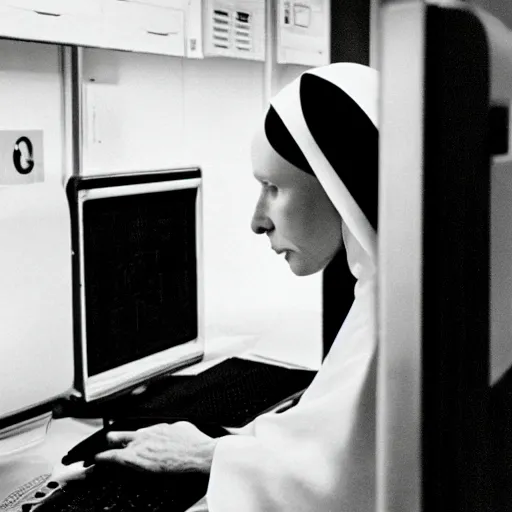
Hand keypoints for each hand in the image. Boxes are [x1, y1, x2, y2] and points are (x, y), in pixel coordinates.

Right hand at [93, 421, 217, 473]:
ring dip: (135, 438)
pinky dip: (157, 435)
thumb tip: (129, 470)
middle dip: (110, 441)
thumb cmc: (178, 470)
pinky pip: (158, 428)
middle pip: (114, 436)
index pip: (107, 455)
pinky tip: (165, 443)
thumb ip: (135, 470)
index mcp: (133, 455)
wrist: (200, 455)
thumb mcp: (150, 476)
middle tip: (112, 447)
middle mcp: (141, 439)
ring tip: (139, 446)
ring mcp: (154, 429)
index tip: (96, 460)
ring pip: (136, 431)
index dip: (99, 459)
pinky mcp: (168, 425)